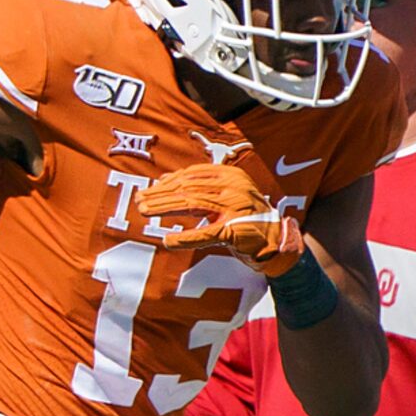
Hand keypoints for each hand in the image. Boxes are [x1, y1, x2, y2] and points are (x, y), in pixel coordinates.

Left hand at [138, 164, 304, 276]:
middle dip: (160, 194)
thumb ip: (199, 186)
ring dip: (165, 208)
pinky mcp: (236, 231)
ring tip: (145, 211)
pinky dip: (185, 238)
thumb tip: (164, 178)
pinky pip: (205, 234)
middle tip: (140, 200)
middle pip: (188, 188)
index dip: (167, 182)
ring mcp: (236, 208)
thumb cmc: (246, 217)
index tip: (149, 189)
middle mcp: (234, 187)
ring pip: (192, 205)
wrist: (275, 239)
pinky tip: (168, 240)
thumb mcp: (224, 195)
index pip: (192, 174)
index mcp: (230, 175)